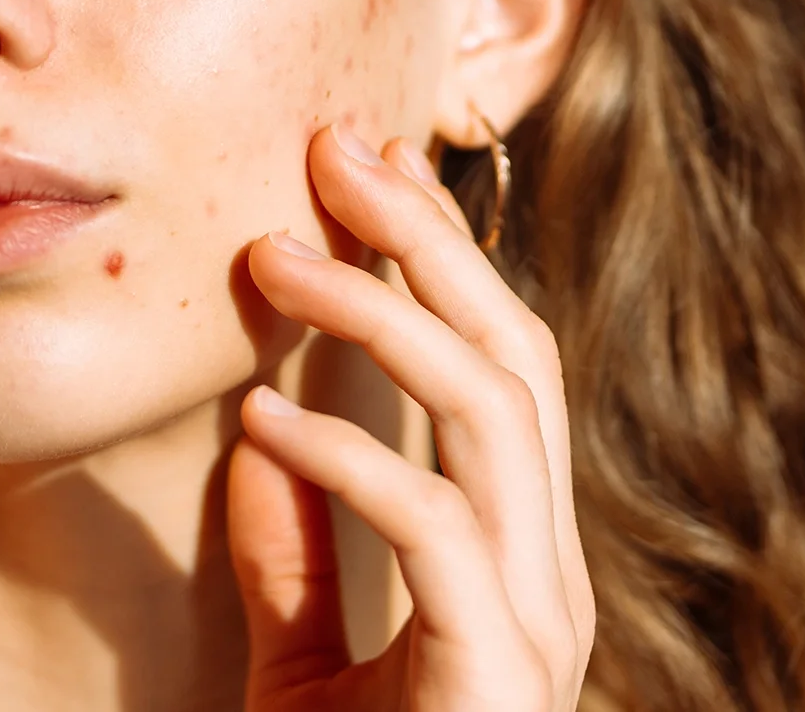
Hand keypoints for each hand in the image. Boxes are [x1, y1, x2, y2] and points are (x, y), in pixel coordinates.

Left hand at [229, 127, 594, 710]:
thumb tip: (258, 432)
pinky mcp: (500, 677)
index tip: (351, 166)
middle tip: (333, 147)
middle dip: (429, 240)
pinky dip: (350, 462)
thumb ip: (297, 552)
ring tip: (272, 256)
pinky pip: (435, 534)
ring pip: (497, 417)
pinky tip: (263, 417)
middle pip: (512, 356)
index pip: (495, 364)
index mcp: (512, 555)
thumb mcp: (303, 669)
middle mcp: (547, 572)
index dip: (434, 257)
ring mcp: (538, 624)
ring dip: (385, 317)